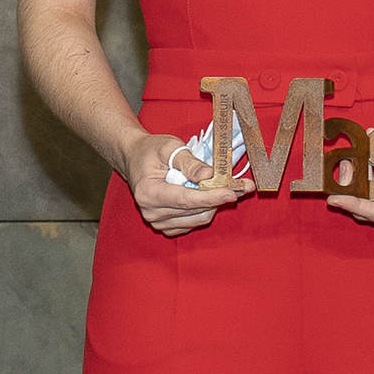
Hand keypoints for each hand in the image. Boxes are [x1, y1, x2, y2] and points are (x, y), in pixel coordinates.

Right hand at [120, 130, 247, 237]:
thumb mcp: (170, 147)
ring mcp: (157, 222)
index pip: (186, 199)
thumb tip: (210, 175)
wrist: (134, 159)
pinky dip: (204, 209)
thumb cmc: (151, 151)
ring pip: (198, 219)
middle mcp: (151, 212)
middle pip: (195, 211)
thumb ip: (190, 163)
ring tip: (223, 187)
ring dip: (213, 204)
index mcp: (149, 192)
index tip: (233, 192)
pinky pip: (193, 222)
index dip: (211, 197)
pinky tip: (206, 195)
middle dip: (218, 197)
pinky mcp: (166, 226)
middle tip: (239, 185)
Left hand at [330, 121, 373, 230]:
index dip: (356, 207)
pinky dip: (354, 167)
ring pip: (356, 195)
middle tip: (345, 164)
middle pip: (362, 207)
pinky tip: (358, 152)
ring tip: (350, 157)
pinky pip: (357, 181)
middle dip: (348, 188)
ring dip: (349, 177)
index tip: (336, 199)